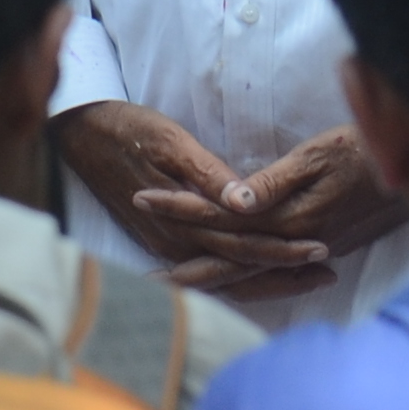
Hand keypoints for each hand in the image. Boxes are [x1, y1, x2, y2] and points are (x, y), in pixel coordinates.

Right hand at [57, 105, 382, 301]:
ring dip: (266, 279)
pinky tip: (260, 274)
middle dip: (285, 272)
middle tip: (329, 272)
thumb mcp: (169, 141)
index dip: (284, 250)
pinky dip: (239, 277)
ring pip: (225, 277)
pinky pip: (208, 271)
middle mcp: (175, 245)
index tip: (322, 251)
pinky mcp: (162, 244)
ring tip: (308, 278)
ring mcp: (167, 248)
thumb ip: (208, 175)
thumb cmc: (127, 130)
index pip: (243, 245)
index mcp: (182, 222)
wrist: (79, 137)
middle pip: (240, 269)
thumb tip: (245, 202)